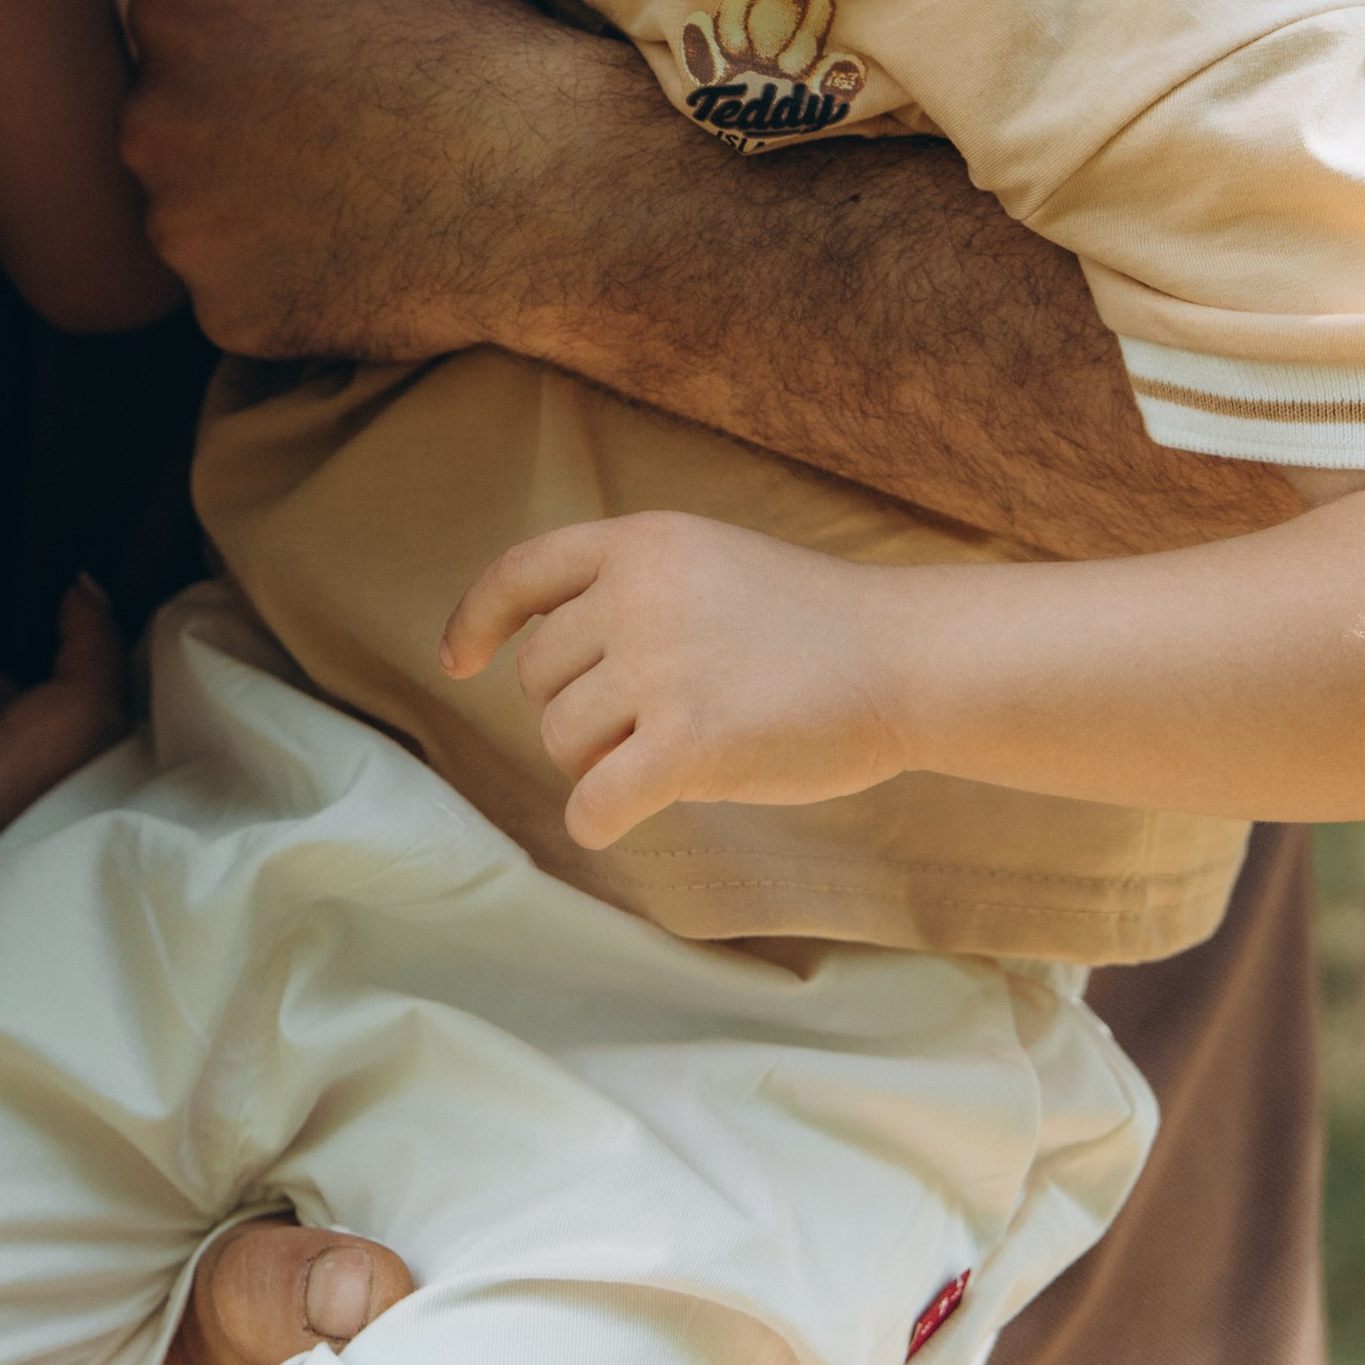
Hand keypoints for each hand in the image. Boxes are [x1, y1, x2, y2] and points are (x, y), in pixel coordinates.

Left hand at [120, 0, 624, 359]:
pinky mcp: (218, 308)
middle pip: (171, 120)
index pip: (181, 26)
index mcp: (178, 1)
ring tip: (350, 200)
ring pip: (193, 214)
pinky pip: (232, 296)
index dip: (252, 48)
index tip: (320, 68)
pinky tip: (355, 261)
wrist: (543, 181)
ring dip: (248, 213)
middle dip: (232, 129)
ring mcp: (179, 220)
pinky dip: (278, 287)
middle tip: (338, 139)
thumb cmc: (472, 43)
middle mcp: (150, 110)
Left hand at [441, 510, 912, 849]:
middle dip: (572, 712)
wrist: (905, 658)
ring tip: (663, 756)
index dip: (476, 620)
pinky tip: (616, 821)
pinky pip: (595, 802)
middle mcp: (639, 596)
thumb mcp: (710, 563)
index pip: (521, 573)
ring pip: (562, 741)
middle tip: (639, 726)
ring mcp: (663, 669)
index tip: (459, 661)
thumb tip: (544, 657)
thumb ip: (632, 590)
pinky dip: (595, 821)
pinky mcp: (689, 744)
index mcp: (641, 544)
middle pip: (540, 677)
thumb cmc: (813, 623)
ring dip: (596, 764)